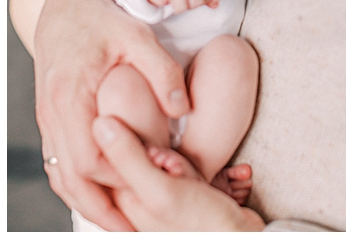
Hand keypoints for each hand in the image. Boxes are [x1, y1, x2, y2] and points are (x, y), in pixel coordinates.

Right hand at [34, 0, 189, 231]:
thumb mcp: (138, 36)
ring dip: (88, 201)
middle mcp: (53, 112)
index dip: (121, 178)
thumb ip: (163, 72)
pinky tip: (103, 194)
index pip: (90, 157)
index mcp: (72, 95)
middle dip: (102, 207)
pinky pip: (59, 161)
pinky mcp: (52, 115)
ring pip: (61, 175)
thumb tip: (184, 109)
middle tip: (137, 228)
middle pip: (72, 178)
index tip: (152, 186)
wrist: (66, 0)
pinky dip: (78, 184)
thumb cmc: (105, 15)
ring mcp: (48, 116)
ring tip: (122, 223)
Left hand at [92, 116, 264, 230]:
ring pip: (173, 162)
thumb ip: (128, 158)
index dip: (144, 150)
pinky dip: (212, 172)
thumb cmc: (200, 226)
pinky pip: (196, 170)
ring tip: (202, 181)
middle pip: (149, 157)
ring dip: (192, 166)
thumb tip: (100, 124)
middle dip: (173, 160)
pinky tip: (223, 179)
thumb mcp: (160, 190)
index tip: (160, 158)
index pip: (120, 155)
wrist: (239, 238)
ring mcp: (167, 197)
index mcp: (124, 202)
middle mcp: (142, 200)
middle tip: (181, 174)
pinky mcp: (190, 194)